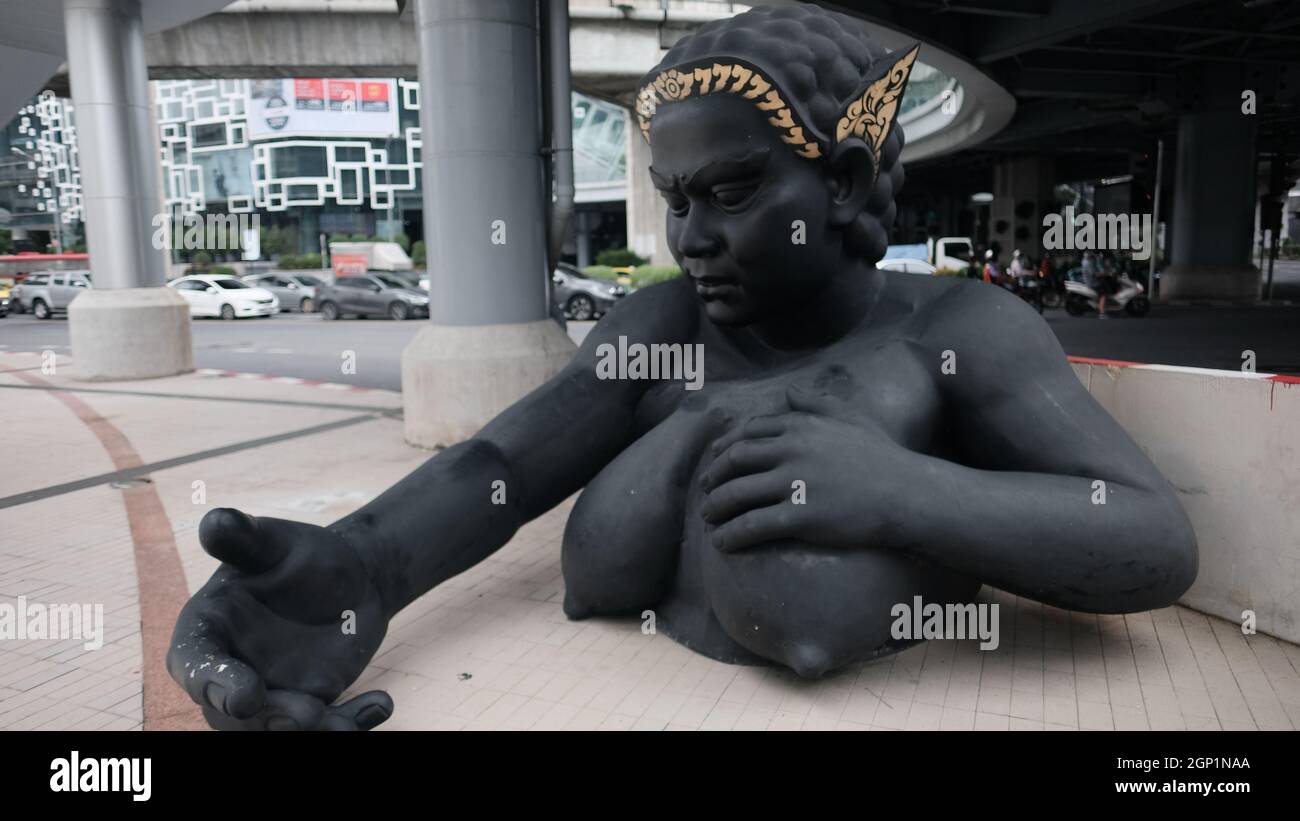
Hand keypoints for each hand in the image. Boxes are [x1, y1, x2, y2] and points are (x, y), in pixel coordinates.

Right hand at [167, 508, 392, 729]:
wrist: (350, 577)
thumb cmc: (300, 555)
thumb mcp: (275, 542)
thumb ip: (244, 538)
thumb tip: (215, 519)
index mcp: (207, 631)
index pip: (194, 664)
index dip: (212, 683)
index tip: (244, 694)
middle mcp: (230, 672)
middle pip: (233, 715)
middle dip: (268, 720)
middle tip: (308, 715)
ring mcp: (270, 695)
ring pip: (278, 730)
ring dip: (313, 730)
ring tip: (349, 723)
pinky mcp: (310, 706)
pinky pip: (326, 727)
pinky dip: (353, 723)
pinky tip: (383, 704)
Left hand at [699, 385, 910, 552]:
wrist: (907, 494)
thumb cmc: (883, 458)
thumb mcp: (851, 419)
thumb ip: (817, 404)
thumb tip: (790, 392)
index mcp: (801, 426)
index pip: (748, 432)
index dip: (725, 447)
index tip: (714, 460)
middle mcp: (792, 450)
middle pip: (736, 460)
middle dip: (714, 476)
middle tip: (704, 490)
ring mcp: (795, 483)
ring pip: (737, 494)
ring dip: (716, 507)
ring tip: (708, 519)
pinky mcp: (800, 516)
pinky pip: (752, 526)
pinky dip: (731, 535)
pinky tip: (721, 543)